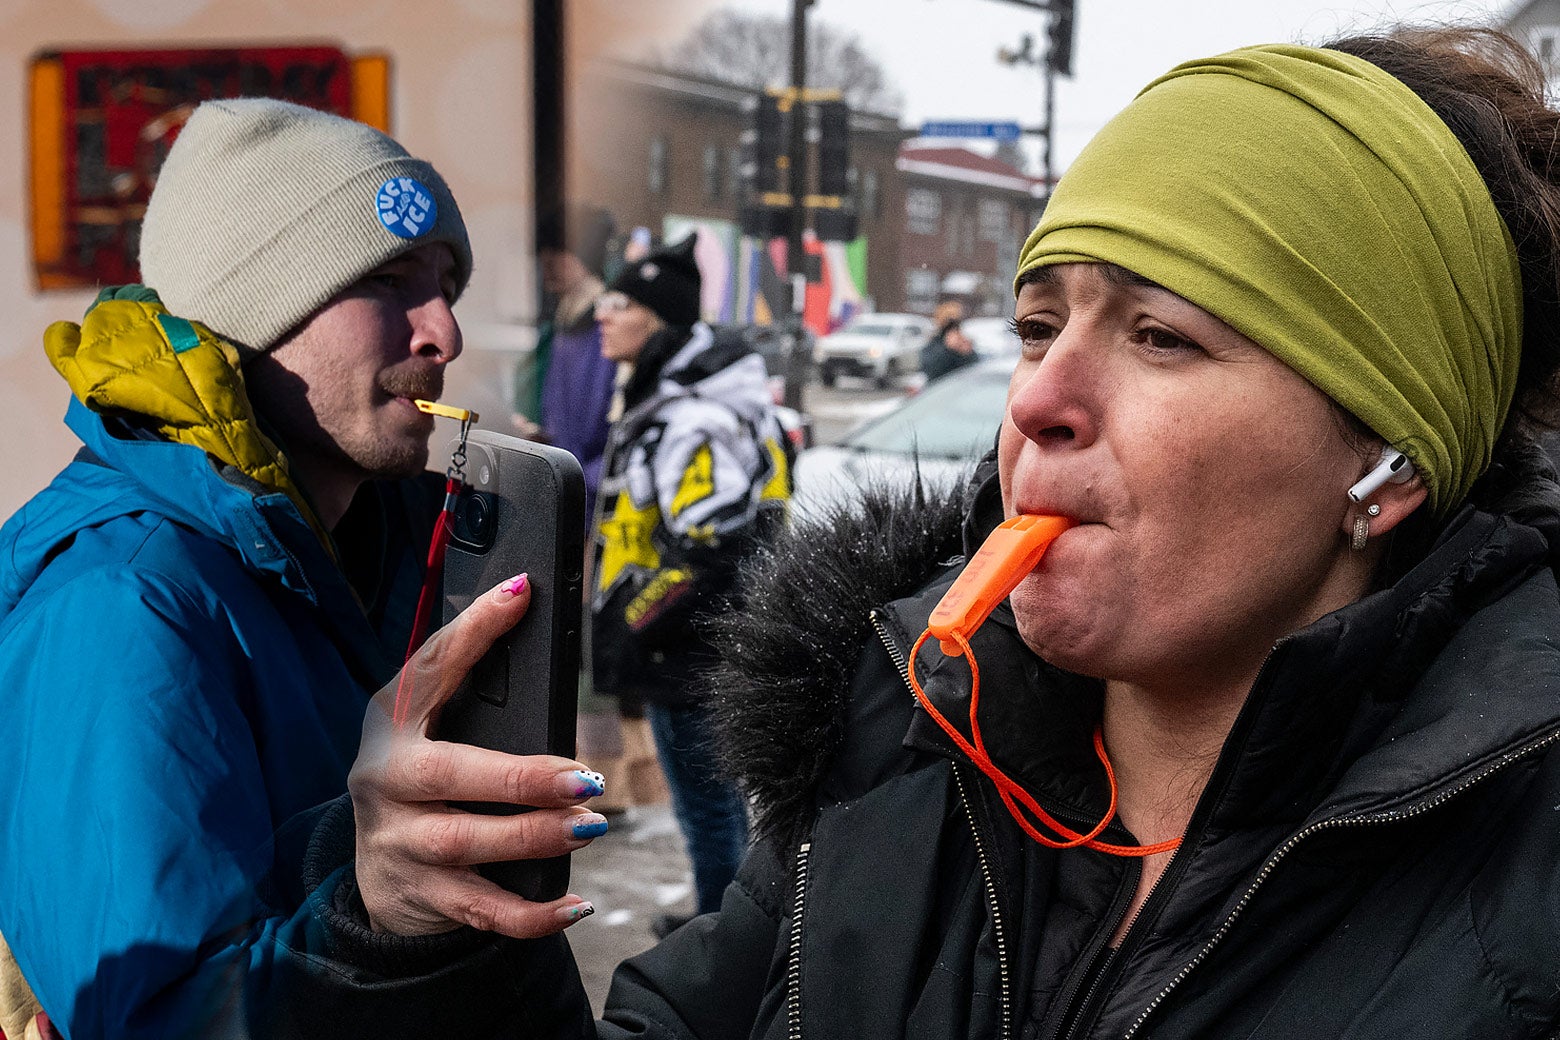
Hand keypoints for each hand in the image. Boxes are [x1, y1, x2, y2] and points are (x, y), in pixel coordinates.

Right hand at [350, 573, 605, 938]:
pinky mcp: (419, 894)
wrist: (379, 875)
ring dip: (532, 837)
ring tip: (589, 827)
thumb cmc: (426, 784)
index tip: (520, 594)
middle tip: (584, 779)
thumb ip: (471, 698)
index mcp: (391, 722)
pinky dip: (529, 912)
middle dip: (520, 777)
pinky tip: (575, 902)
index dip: (475, 630)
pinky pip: (479, 909)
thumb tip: (542, 646)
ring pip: (463, 842)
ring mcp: (397, 841)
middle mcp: (384, 779)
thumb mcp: (430, 731)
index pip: (433, 666)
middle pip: (448, 774)